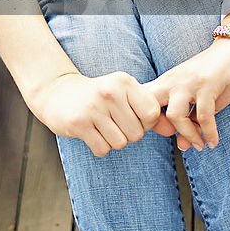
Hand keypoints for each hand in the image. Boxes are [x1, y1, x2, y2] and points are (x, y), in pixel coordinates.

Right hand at [27, 70, 162, 156]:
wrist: (58, 92)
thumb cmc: (98, 96)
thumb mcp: (123, 95)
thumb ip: (148, 111)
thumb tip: (171, 129)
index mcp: (124, 81)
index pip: (151, 113)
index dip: (146, 123)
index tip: (133, 117)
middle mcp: (110, 92)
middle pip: (137, 133)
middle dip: (127, 134)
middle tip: (113, 122)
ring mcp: (93, 107)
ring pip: (120, 143)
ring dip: (112, 140)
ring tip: (101, 126)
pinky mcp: (79, 123)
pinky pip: (102, 149)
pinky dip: (99, 146)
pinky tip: (91, 132)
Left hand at [145, 37, 229, 151]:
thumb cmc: (216, 75)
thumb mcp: (199, 99)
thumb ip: (189, 121)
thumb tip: (182, 146)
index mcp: (167, 82)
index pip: (142, 100)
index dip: (145, 120)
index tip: (163, 133)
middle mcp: (174, 81)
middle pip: (150, 106)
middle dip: (154, 126)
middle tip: (171, 137)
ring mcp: (189, 82)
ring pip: (175, 114)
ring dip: (187, 135)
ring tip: (199, 145)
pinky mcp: (208, 84)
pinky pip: (203, 115)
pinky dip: (209, 133)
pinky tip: (213, 141)